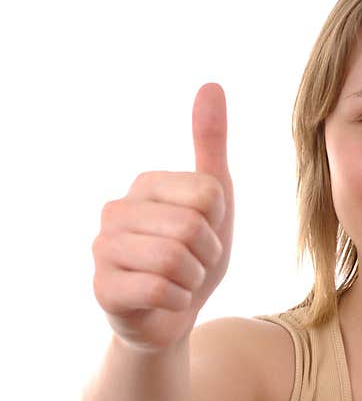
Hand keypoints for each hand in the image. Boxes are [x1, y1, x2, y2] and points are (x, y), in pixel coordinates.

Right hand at [91, 83, 234, 351]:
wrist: (174, 315)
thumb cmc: (196, 255)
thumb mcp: (215, 200)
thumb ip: (211, 143)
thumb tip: (212, 85)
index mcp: (146, 184)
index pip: (208, 193)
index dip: (219, 223)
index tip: (206, 233)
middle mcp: (116, 210)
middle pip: (192, 227)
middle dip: (208, 255)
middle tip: (195, 264)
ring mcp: (103, 249)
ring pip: (176, 259)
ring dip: (194, 279)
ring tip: (181, 280)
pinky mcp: (103, 289)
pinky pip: (161, 290)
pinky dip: (179, 301)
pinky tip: (167, 300)